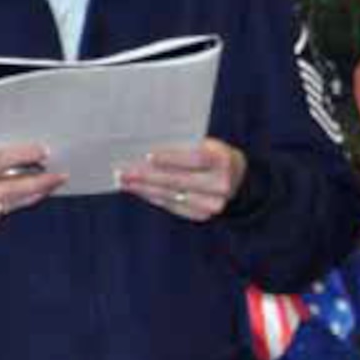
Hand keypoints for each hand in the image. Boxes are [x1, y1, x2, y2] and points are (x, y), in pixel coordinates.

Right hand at [0, 144, 65, 237]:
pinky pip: (1, 215)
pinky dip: (11, 205)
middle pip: (12, 189)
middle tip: (60, 176)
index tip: (43, 152)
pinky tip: (19, 197)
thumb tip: (17, 156)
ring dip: (32, 194)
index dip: (23, 156)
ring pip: (11, 205)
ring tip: (48, 185)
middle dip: (40, 182)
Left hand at [118, 138, 245, 221]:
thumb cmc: (212, 154)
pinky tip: (139, 191)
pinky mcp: (203, 216)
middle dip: (147, 176)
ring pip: (171, 195)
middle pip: (178, 181)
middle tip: (123, 172)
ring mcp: (213, 204)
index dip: (171, 158)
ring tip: (124, 182)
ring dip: (144, 189)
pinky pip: (172, 207)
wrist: (236, 178)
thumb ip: (183, 146)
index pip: (195, 159)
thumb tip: (145, 150)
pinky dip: (154, 198)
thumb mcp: (205, 144)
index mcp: (222, 160)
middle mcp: (221, 185)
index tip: (147, 156)